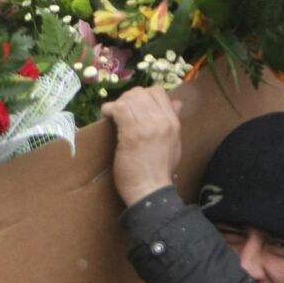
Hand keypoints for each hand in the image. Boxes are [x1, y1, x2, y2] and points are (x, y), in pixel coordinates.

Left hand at [101, 87, 183, 206]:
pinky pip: (118, 109)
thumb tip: (177, 103)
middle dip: (127, 98)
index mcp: (173, 122)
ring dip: (117, 104)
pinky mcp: (132, 134)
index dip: (142, 95)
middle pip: (141, 93)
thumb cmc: (160, 172)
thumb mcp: (174, 143)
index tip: (134, 106)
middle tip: (120, 111)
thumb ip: (174, 122)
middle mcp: (162, 120)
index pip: (157, 92)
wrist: (151, 191)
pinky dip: (109, 110)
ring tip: (112, 114)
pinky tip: (106, 116)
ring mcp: (147, 126)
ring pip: (129, 99)